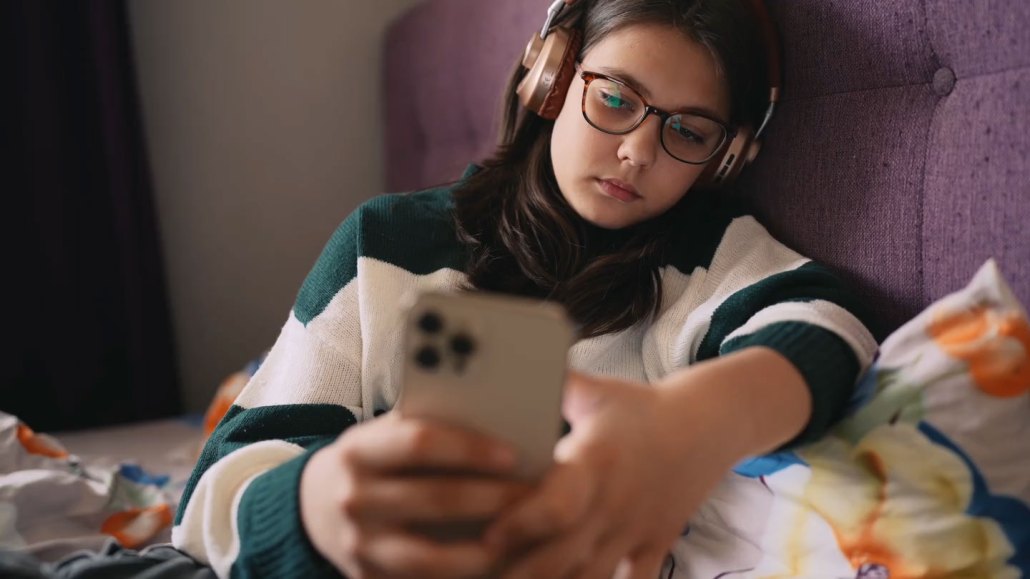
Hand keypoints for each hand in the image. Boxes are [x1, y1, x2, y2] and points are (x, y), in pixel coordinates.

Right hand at [300, 411, 531, 577]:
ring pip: (433, 558)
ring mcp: (360, 547)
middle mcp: (354, 499)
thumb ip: (430, 427)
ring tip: (525, 537)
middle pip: (436, 500)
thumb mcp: (388, 434)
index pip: (421, 443)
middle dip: (494, 499)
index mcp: (359, 450)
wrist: (318, 507)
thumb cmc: (377, 459)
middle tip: (537, 496)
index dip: (470, 449)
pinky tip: (500, 566)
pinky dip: (466, 578)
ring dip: (486, 550)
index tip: (514, 455)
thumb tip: (503, 425)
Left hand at [485, 371, 738, 578]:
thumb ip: (548, 384)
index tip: (486, 535)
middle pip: (563, 557)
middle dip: (520, 572)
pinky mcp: (655, 545)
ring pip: (591, 578)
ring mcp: (636, 529)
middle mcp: (615, 502)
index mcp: (595, 462)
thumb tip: (497, 363)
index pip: (556, 506)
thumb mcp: (594, 390)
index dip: (519, 525)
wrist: (707, 423)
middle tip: (485, 568)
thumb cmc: (639, 406)